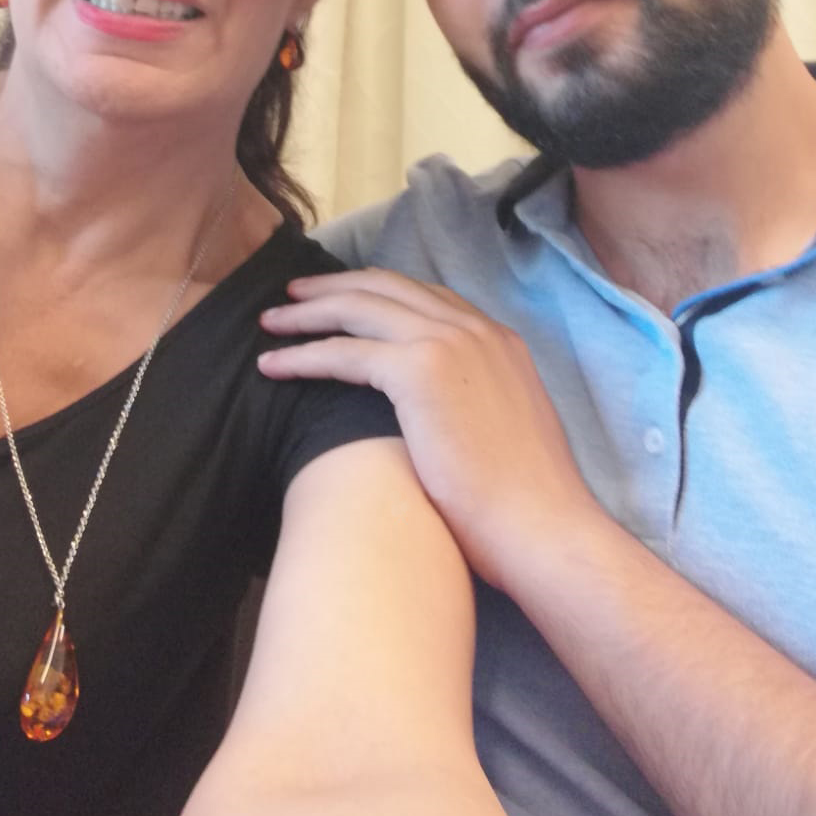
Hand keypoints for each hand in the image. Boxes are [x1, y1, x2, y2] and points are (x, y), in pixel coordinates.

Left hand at [259, 269, 606, 589]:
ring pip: (358, 308)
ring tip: (271, 322)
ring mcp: (449, 343)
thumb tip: (441, 414)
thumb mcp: (504, 428)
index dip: (377, 292)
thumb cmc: (525, 505)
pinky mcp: (420, 370)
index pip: (426, 295)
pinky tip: (273, 365)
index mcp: (499, 340)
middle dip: (334, 287)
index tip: (341, 299)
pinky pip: (343, 352)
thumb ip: (474, 401)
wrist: (543, 528)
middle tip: (294, 296)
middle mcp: (475, 329)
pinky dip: (303, 355)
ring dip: (308, 313)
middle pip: (387, 286)